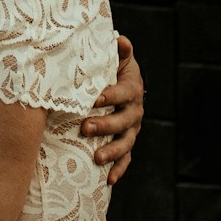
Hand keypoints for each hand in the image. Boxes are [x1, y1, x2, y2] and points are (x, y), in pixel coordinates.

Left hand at [82, 34, 143, 184]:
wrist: (123, 84)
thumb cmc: (114, 68)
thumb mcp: (117, 58)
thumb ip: (119, 50)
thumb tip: (121, 40)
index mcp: (131, 89)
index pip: (122, 93)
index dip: (110, 96)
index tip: (94, 98)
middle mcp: (134, 111)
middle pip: (123, 121)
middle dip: (105, 125)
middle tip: (85, 127)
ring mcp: (132, 130)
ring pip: (125, 143)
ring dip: (112, 151)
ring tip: (97, 157)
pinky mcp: (127, 143)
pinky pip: (125, 159)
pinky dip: (118, 169)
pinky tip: (108, 180)